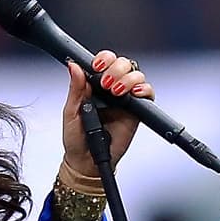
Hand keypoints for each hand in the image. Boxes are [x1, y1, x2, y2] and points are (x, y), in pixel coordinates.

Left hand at [60, 50, 155, 183]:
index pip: (105, 62)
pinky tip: (134, 94)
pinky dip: (144, 90)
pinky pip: (147, 94)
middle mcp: (112, 89)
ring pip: (136, 75)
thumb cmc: (76, 139)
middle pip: (123, 64)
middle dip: (116, 68)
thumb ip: (75, 89)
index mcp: (95, 85)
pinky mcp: (137, 111)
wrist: (86, 161)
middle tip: (106, 83)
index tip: (97, 67)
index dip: (104, 59)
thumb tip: (74, 66)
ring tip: (116, 92)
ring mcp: (125, 99)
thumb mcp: (71, 112)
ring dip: (128, 79)